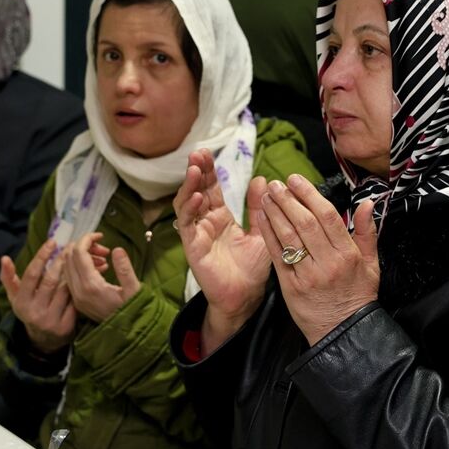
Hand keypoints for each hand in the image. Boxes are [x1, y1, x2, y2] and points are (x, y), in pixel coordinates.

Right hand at [0, 240, 74, 354]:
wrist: (44, 340)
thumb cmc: (29, 309)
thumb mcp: (16, 296)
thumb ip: (8, 277)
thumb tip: (4, 258)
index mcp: (21, 302)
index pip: (31, 275)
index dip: (42, 256)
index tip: (52, 242)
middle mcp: (35, 312)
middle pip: (50, 280)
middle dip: (60, 261)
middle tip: (69, 247)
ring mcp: (51, 320)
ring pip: (64, 290)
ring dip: (71, 272)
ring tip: (76, 259)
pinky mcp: (66, 326)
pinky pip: (74, 301)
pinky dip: (78, 288)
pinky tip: (82, 277)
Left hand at [60, 233, 138, 322]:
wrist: (128, 334)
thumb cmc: (134, 311)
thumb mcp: (134, 289)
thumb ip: (125, 268)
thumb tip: (117, 249)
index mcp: (91, 286)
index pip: (79, 253)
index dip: (87, 239)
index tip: (101, 235)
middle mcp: (79, 291)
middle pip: (69, 258)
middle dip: (84, 246)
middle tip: (103, 248)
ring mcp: (76, 297)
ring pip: (68, 266)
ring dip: (82, 256)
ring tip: (104, 257)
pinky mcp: (77, 301)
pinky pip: (71, 277)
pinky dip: (81, 267)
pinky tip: (100, 268)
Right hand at [173, 149, 270, 352]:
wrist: (247, 296)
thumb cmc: (253, 268)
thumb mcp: (261, 232)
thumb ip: (259, 208)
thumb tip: (262, 179)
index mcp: (221, 217)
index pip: (211, 188)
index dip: (209, 170)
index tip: (208, 152)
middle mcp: (206, 223)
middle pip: (197, 191)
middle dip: (196, 171)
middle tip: (198, 152)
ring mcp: (197, 234)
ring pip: (187, 204)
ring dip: (189, 186)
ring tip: (194, 169)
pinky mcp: (193, 247)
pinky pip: (188, 225)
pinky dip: (190, 210)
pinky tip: (197, 198)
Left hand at [254, 173, 379, 345]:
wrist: (343, 331)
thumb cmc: (357, 296)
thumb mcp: (371, 264)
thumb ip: (367, 232)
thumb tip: (367, 203)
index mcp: (347, 254)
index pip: (328, 217)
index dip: (310, 195)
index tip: (297, 180)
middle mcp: (327, 262)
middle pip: (305, 223)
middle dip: (288, 200)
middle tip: (278, 183)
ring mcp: (307, 275)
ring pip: (289, 237)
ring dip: (275, 212)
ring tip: (267, 195)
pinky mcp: (290, 286)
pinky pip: (278, 255)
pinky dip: (268, 234)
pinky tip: (262, 218)